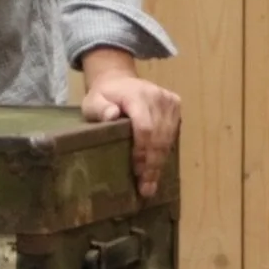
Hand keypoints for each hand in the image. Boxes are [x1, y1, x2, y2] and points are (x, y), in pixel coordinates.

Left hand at [80, 53, 180, 198]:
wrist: (118, 80)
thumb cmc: (103, 96)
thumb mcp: (93, 101)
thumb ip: (100, 108)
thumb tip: (111, 115)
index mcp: (136, 95)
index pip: (145, 127)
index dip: (143, 151)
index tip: (137, 172)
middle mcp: (156, 96)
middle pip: (159, 136)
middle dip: (152, 165)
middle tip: (146, 188)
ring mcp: (168, 100)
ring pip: (168, 137)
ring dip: (160, 162)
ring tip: (151, 184)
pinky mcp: (175, 104)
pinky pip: (173, 133)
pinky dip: (165, 151)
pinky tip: (157, 168)